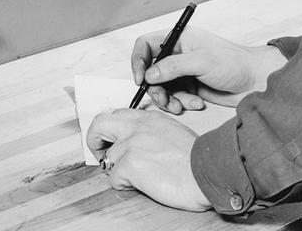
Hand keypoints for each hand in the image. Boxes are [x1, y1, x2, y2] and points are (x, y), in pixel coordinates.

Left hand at [86, 109, 210, 210]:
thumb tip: (140, 145)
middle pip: (99, 124)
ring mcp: (131, 144)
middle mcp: (137, 127)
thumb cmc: (197, 159)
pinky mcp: (129, 165)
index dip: (111, 130)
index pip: (118, 115)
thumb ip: (153, 133)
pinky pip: (114, 179)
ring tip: (135, 178)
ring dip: (117, 171)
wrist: (207, 171)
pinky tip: (143, 185)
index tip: (112, 142)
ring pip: (107, 159)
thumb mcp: (174, 133)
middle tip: (100, 154)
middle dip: (94, 141)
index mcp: (150, 118)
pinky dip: (125, 186)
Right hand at [131, 26, 286, 113]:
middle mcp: (179, 54)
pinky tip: (196, 103)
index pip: (147, 44)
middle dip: (155, 88)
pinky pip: (175, 97)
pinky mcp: (191, 87)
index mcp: (180, 38)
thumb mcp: (201, 62)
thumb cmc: (234, 63)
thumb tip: (149, 75)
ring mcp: (184, 71)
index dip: (139, 61)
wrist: (255, 81)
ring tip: (182, 106)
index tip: (140, 79)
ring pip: (162, 88)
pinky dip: (181, 103)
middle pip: (151, 71)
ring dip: (168, 99)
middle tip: (163, 100)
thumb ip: (173, 67)